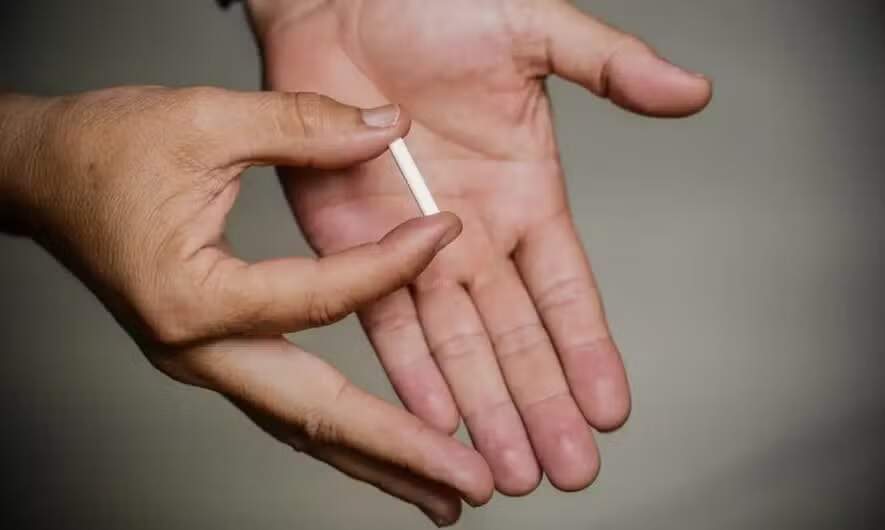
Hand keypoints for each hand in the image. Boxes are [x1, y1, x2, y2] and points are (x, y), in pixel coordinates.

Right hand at [0, 87, 492, 524]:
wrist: (42, 175)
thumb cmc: (103, 150)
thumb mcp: (204, 120)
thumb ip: (302, 126)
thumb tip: (384, 129)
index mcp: (193, 299)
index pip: (319, 298)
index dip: (392, 265)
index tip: (446, 234)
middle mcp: (197, 351)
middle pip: (315, 415)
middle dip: (401, 451)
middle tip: (473, 484)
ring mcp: (204, 364)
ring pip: (303, 428)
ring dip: (378, 463)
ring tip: (446, 495)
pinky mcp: (214, 356)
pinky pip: (288, 406)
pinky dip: (341, 435)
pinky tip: (384, 450)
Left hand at [252, 0, 711, 493]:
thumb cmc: (435, 7)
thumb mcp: (536, 32)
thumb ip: (609, 66)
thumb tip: (692, 90)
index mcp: (525, 192)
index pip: (566, 288)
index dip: (588, 349)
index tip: (610, 408)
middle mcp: (474, 233)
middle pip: (515, 335)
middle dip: (540, 402)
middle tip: (567, 468)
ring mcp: (412, 244)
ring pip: (456, 344)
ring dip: (481, 406)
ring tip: (507, 468)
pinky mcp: (352, 243)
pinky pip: (383, 318)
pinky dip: (409, 371)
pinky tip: (433, 419)